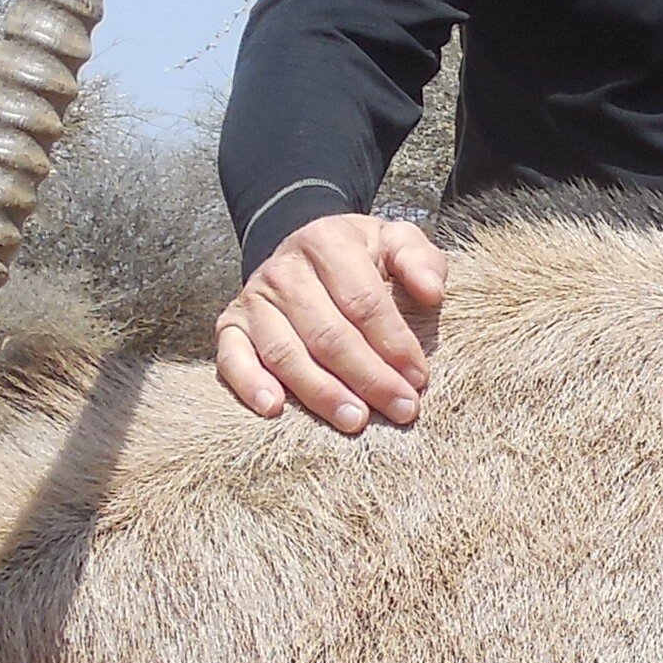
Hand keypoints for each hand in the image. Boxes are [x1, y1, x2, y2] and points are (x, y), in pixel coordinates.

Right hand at [214, 213, 448, 433]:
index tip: (419, 379)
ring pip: (286, 352)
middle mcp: (285, 269)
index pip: (363, 301)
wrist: (305, 252)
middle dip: (368, 377)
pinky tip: (274, 409)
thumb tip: (432, 293)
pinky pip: (232, 358)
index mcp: (328, 241)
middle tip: (401, 409)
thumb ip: (420, 260)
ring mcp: (254, 298)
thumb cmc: (361, 258)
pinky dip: (249, 384)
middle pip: (328, 333)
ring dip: (321, 392)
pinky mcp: (230, 325)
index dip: (393, 343)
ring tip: (355, 420)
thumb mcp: (395, 243)